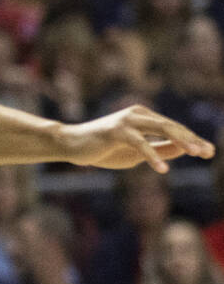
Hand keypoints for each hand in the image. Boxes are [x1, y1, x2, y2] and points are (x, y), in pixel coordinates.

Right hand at [65, 104, 213, 172]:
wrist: (73, 146)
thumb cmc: (104, 149)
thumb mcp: (137, 152)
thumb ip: (160, 148)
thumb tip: (185, 148)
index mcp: (143, 117)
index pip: (173, 128)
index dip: (192, 139)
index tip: (210, 151)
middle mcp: (137, 114)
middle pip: (171, 125)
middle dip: (191, 139)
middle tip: (207, 152)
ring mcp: (126, 120)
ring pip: (159, 127)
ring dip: (179, 140)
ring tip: (195, 153)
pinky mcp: (116, 130)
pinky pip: (139, 142)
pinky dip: (152, 155)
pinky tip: (163, 169)